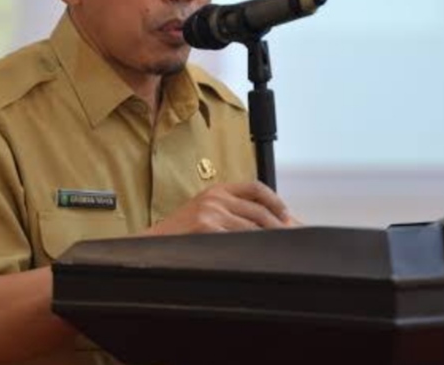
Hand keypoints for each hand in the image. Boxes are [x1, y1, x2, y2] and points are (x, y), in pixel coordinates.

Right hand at [146, 181, 298, 235]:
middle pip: (259, 210)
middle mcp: (215, 197)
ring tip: (278, 249)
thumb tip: (265, 222)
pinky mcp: (207, 229)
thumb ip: (230, 210)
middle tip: (290, 237)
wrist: (152, 246)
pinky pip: (240, 240)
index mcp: (216, 190)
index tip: (286, 215)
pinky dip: (253, 248)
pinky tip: (258, 255)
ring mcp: (211, 213)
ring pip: (253, 227)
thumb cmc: (179, 234)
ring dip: (269, 239)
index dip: (275, 201)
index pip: (255, 188)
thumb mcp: (203, 211)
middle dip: (278, 225)